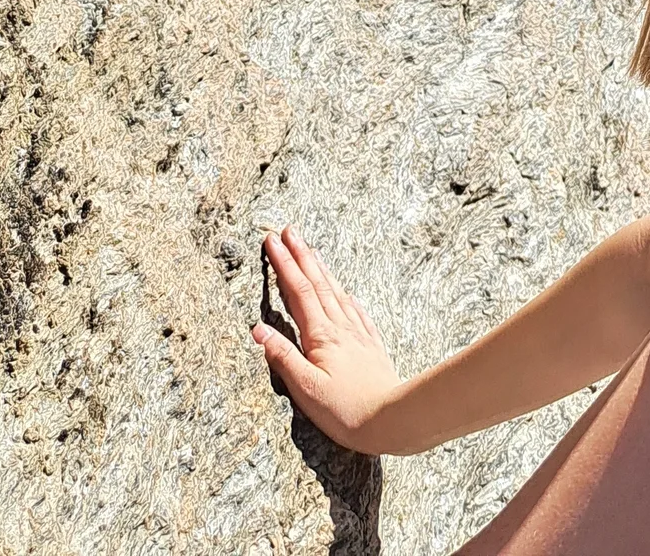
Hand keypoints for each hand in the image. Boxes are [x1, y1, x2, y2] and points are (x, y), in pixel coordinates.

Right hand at [253, 226, 405, 451]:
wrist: (391, 419)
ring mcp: (358, 334)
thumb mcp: (305, 389)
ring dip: (322, 269)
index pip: (298, 291)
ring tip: (313, 250)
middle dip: (301, 255)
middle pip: (317, 283)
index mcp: (321, 335)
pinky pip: (358, 313)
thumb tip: (258, 329)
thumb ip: (282, 357)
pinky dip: (348, 298)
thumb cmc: (344, 410)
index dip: (283, 264)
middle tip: (289, 231)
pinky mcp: (371, 346)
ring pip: (337, 293)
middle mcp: (340, 327)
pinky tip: (347, 294)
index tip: (272, 241)